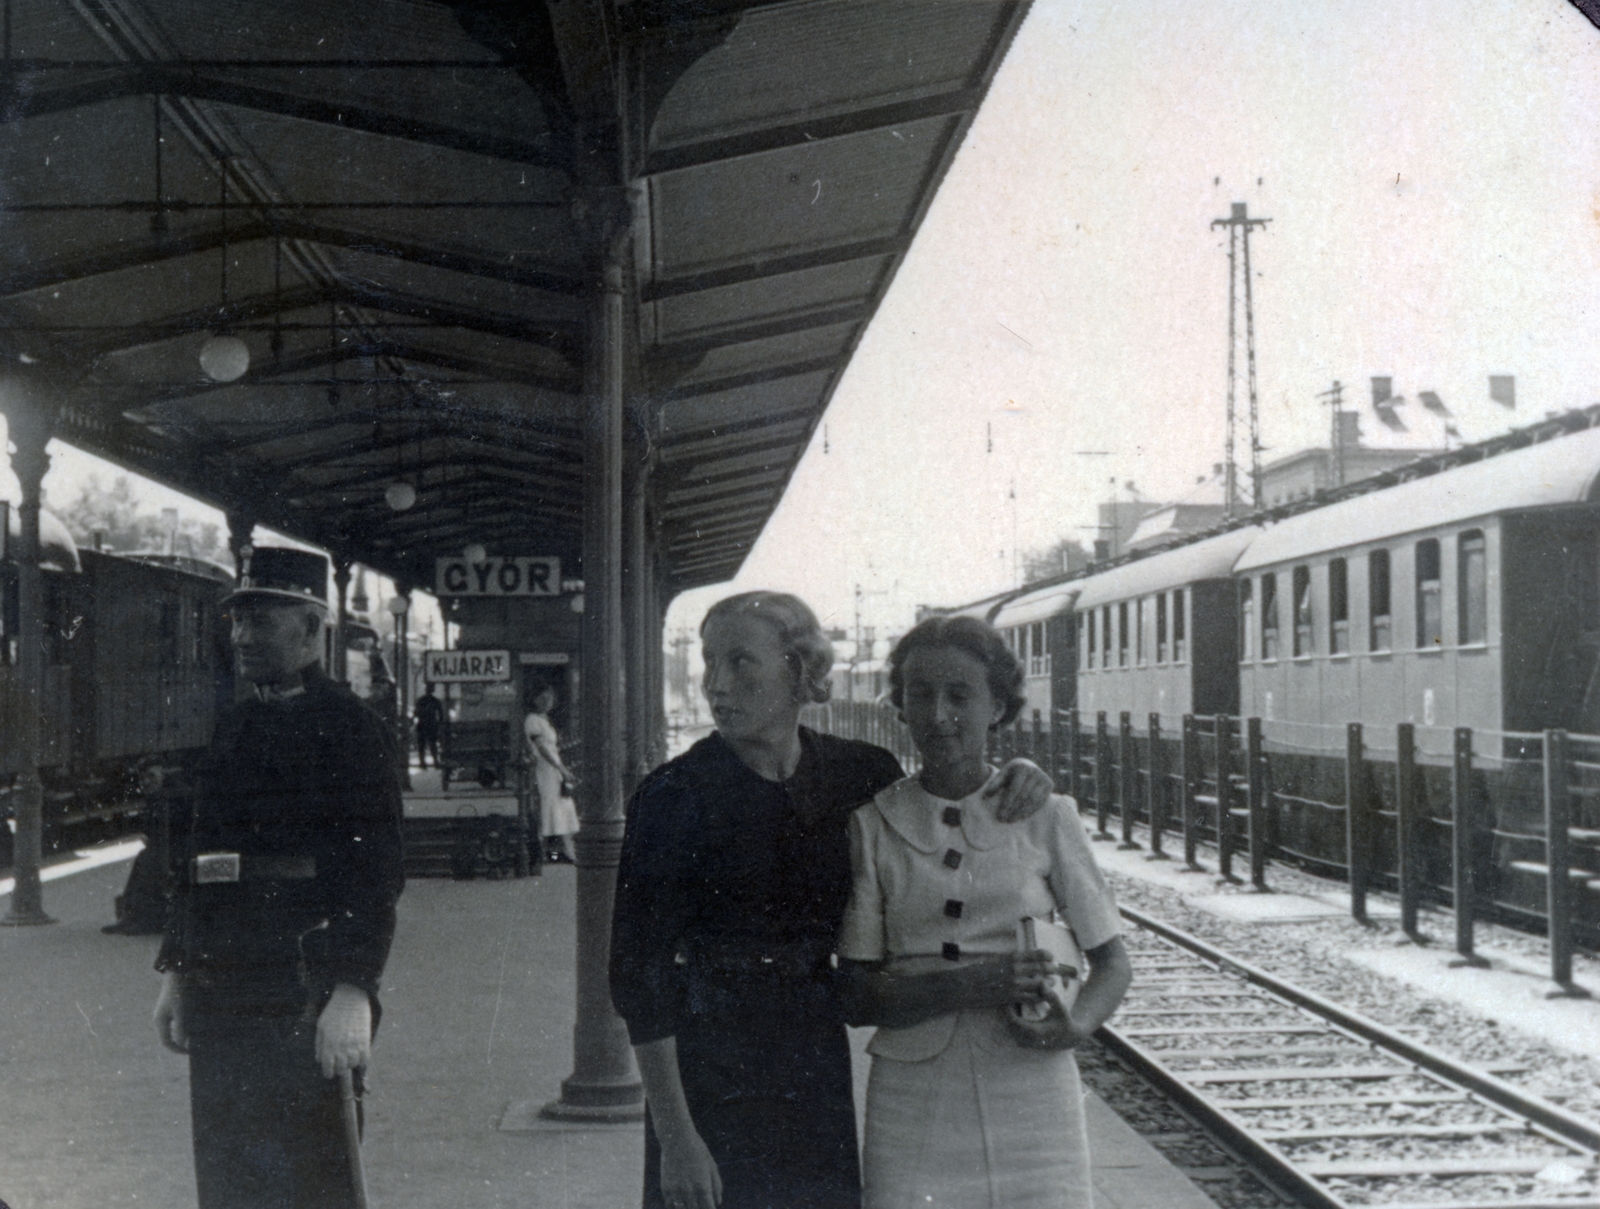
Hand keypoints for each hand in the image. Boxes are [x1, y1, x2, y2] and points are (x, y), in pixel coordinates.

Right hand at [153, 971, 187, 1053]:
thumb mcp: (181, 1012)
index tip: (189, 1052)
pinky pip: (174, 1023)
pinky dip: (182, 1026)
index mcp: (160, 1022)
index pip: (166, 1042)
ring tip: (194, 1037)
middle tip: (193, 1046)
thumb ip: (181, 1028)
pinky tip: (193, 1025)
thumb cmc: (179, 993)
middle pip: (168, 1037)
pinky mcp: (169, 1009)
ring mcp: (163, 1014)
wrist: (177, 975)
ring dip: (182, 1035)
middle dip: (180, 1043)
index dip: (177, 1049)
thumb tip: (182, 1044)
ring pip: (172, 1030)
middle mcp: (160, 1019)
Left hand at [316, 984, 372, 1078]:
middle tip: (338, 1066)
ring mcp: (355, 1044)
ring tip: (348, 1060)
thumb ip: (319, 1044)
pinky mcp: (365, 1040)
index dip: (328, 1073)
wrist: (351, 998)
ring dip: (350, 1065)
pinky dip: (362, 1061)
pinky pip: (366, 1058)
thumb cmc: (333, 1011)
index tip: (328, 1073)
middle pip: (341, 1068)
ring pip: (353, 1064)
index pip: (328, 1067)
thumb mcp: (321, 1026)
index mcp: (329, 1044)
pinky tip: (359, 1057)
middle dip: (338, 1069)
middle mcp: (342, 1047)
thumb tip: (319, 1059)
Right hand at [658, 1123, 722, 1208]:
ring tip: (691, 1202)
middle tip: (701, 1203)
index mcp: (703, 1187)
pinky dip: (676, 1207)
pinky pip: (670, 1206)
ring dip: (688, 1208)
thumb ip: (716, 1186)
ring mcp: (676, 1191)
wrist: (676, 1138)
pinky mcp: (666, 1189)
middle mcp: (690, 1192)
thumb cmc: (698, 1151)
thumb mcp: (711, 1166)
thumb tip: (717, 1203)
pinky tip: (681, 1202)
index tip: (710, 1207)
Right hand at [952, 951, 1073, 1009]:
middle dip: (1051, 969)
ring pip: (1039, 985)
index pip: (1035, 954)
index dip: (1046, 955)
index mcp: (1010, 958)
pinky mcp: (1012, 998)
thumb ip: (1009, 961)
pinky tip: (1044, 997)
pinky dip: (1040, 998)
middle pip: (1041, 969)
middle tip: (1056, 970)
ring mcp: (1014, 985)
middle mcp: (1015, 970)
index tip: (1051, 956)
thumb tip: (1021, 960)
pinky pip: (1031, 998)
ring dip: (1048, 984)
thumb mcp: (994, 960)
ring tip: (1053, 984)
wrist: (966, 986)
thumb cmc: (977, 971)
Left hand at [983, 759, 1053, 821]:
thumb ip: (995, 783)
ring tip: (1012, 820)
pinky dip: (1030, 810)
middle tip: (1004, 820)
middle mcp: (1035, 771)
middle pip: (1023, 796)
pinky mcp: (1050, 785)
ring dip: (1021, 812)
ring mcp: (1044, 777)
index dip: (1007, 804)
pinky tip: (1021, 817)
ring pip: (1032, 800)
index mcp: (1022, 767)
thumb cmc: (1011, 774)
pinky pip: (1040, 801)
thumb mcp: (1002, 775)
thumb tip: (987, 794)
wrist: (1028, 768)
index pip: (1014, 790)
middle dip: (1013, 810)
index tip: (1000, 815)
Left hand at [1004, 986, 1090, 1050]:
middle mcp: (1027, 1040)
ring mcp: (1024, 1044)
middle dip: (1008, 1009)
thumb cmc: (1064, 1021)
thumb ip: (1051, 996)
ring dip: (1009, 1014)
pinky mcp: (1023, 1044)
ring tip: (1014, 1002)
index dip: (1009, 1007)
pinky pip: (1011, 1031)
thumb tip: (1042, 983)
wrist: (1069, 1039)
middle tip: (1009, 996)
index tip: (1010, 995)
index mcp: (1035, 1032)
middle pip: (1008, 1023)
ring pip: (1008, 1027)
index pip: (1013, 1020)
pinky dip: (1012, 1020)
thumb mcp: (1060, 1007)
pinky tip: (1018, 1010)